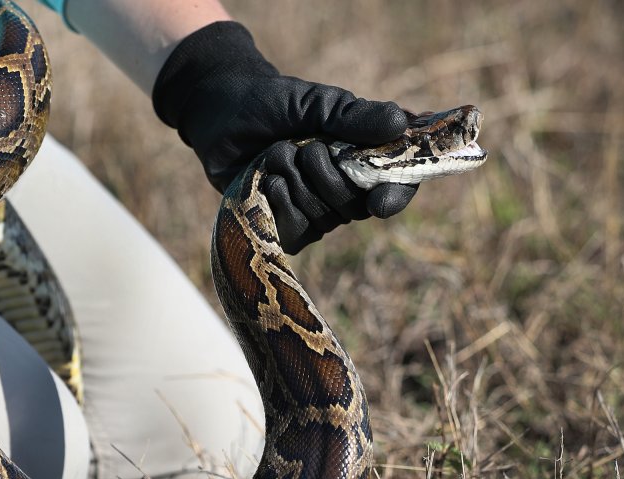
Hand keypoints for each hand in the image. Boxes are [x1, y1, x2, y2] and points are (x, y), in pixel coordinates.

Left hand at [152, 22, 417, 253]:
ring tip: (277, 153)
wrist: (224, 113)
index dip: (395, 197)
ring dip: (298, 183)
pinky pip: (297, 230)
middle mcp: (347, 188)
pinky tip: (268, 180)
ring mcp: (317, 209)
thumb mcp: (317, 103)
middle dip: (328, 177)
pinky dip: (281, 202)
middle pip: (357, 207)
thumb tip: (400, 122)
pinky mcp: (286, 223)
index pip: (398, 185)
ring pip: (324, 219)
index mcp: (366, 156)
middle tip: (306, 148)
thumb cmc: (276, 103)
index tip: (379, 201)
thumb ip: (354, 116)